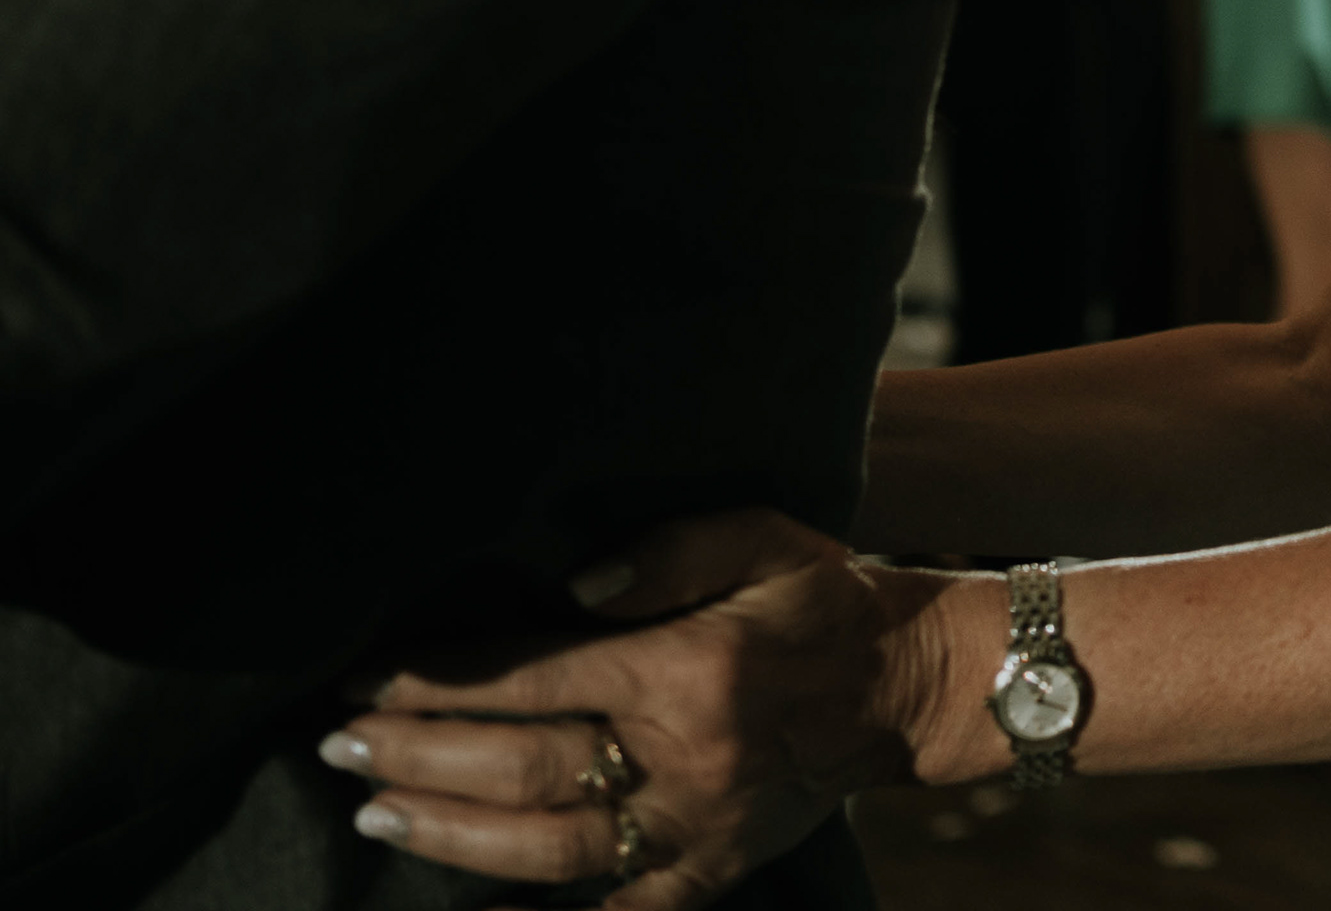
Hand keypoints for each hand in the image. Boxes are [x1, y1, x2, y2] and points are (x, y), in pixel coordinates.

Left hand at [327, 511, 954, 909]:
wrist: (910, 684)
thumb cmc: (826, 601)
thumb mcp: (765, 539)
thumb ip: (670, 550)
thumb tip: (573, 585)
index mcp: (690, 669)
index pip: (536, 677)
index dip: (442, 680)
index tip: (367, 678)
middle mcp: (686, 759)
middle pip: (523, 768)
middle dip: (418, 758)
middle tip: (341, 747)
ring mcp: (697, 828)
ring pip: (548, 850)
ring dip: (449, 836)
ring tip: (375, 815)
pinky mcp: (711, 871)